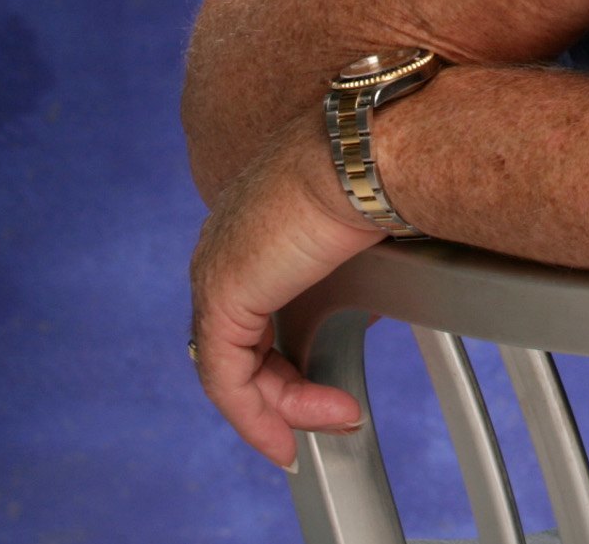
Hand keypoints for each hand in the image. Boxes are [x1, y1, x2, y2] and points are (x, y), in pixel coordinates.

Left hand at [188, 122, 384, 466]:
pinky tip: (294, 432)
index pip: (252, 314)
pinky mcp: (221, 297)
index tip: (326, 391)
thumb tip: (360, 314)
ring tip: (339, 417)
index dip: (285, 363)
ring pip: (232, 370)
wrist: (365, 156)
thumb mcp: (356, 238)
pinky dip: (259, 415)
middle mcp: (221, 249)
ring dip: (286, 408)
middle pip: (239, 348)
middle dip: (287, 395)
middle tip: (338, 416)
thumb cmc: (372, 176)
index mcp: (249, 229)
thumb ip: (345, 277)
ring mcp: (215, 273)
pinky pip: (227, 380)